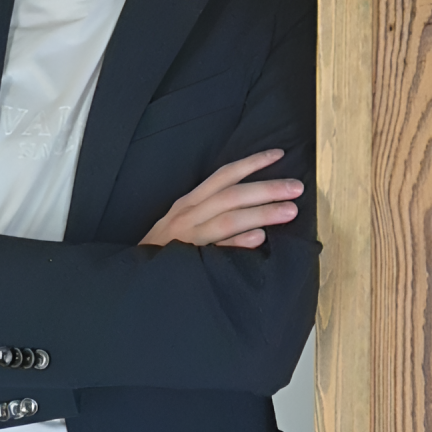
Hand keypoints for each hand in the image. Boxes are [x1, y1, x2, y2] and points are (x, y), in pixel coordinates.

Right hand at [142, 151, 302, 251]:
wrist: (135, 277)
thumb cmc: (166, 250)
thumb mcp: (186, 224)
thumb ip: (214, 214)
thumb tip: (254, 212)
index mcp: (190, 203)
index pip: (224, 176)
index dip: (252, 163)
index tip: (279, 154)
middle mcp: (188, 215)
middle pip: (231, 196)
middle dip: (266, 189)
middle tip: (296, 188)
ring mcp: (188, 238)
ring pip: (227, 220)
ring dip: (261, 214)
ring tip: (289, 211)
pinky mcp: (188, 261)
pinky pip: (217, 250)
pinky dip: (238, 243)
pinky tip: (259, 239)